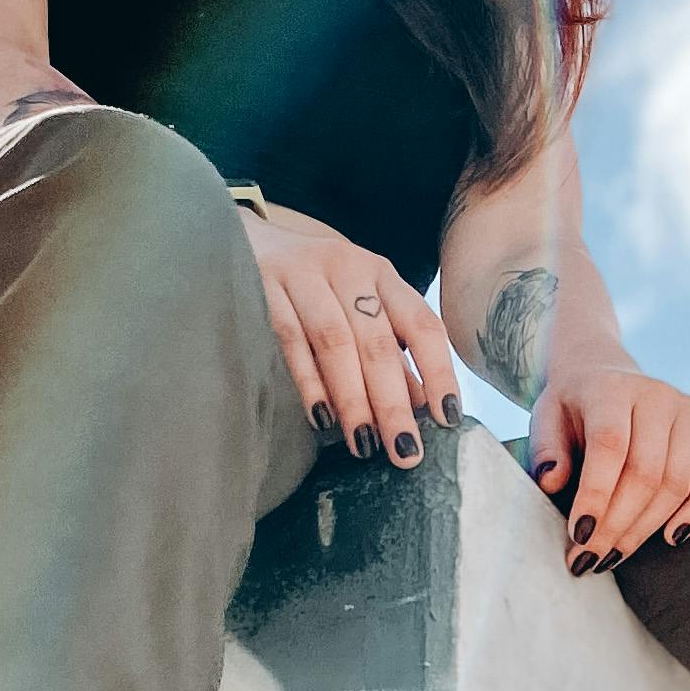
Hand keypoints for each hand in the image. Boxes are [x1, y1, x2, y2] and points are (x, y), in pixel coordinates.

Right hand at [244, 201, 454, 467]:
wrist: (243, 238)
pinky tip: (321, 417)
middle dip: (393, 402)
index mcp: (380, 275)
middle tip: (404, 452)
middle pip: (377, 342)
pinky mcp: (262, 284)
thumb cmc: (312, 284)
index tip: (447, 418)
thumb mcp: (356, 306)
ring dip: (352, 399)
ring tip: (365, 444)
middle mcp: (347, 268)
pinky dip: (308, 381)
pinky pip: (290, 339)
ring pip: (335, 343)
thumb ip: (386, 352)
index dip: (438, 372)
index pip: (421, 325)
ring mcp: (302, 273)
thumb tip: (420, 407)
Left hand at [532, 364, 689, 573]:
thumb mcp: (546, 419)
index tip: (579, 536)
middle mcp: (656, 395)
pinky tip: (672, 537)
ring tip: (614, 555)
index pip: (609, 446)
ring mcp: (688, 409)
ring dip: (645, 528)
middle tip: (591, 559)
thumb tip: (552, 481)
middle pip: (645, 473)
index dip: (596, 495)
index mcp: (612, 389)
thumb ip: (546, 449)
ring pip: (675, 483)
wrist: (604, 377)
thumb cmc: (572, 409)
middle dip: (617, 525)